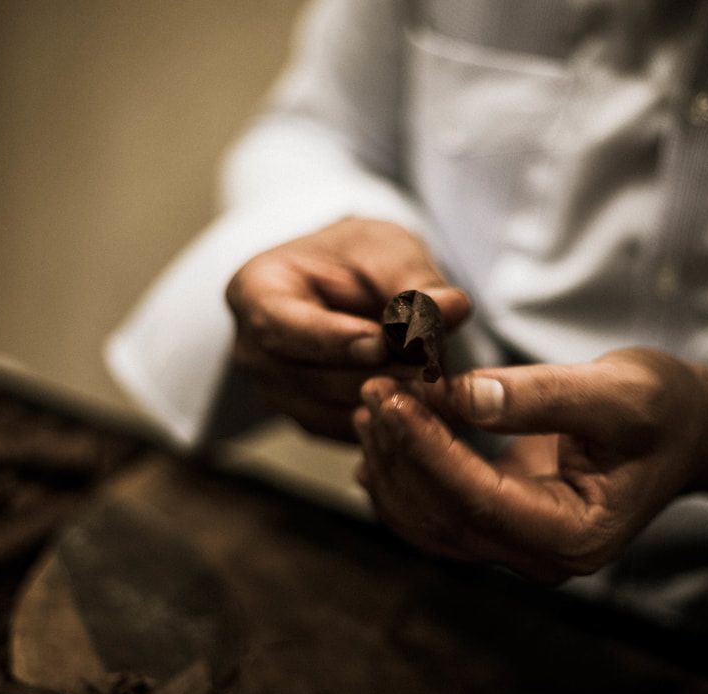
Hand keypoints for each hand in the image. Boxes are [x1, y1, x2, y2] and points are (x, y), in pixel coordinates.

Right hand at [226, 218, 469, 440]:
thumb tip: (454, 308)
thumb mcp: (387, 249)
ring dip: (386, 401)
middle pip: (309, 376)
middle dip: (373, 374)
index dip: (332, 339)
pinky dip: (386, 421)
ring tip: (436, 384)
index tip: (379, 344)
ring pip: (330, 411)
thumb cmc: (358, 256)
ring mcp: (275, 392)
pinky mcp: (307, 419)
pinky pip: (345, 431)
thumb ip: (415, 279)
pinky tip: (426, 405)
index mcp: (255, 292)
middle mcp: (252, 351)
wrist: (348, 281)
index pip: (280, 325)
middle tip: (430, 369)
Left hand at [354, 348, 707, 583]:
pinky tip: (381, 438)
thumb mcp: (618, 391)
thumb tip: (460, 395)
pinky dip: (402, 477)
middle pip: (443, 516)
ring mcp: (518, 548)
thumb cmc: (664, 410)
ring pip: (427, 522)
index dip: (426, 448)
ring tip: (372, 403)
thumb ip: (541, 396)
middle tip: (372, 387)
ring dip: (392, 464)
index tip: (391, 396)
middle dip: (400, 451)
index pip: (477, 500)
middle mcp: (542, 558)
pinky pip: (434, 515)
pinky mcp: (501, 526)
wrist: (685, 430)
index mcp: (574, 535)